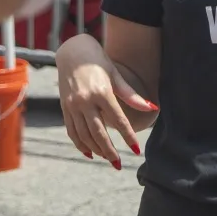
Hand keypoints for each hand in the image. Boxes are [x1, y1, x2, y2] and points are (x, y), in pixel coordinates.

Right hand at [56, 35, 155, 170]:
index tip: (136, 150)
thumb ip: (131, 95)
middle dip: (110, 151)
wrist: (72, 51)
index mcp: (102, 92)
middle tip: (119, 164)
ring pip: (84, 135)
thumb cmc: (98, 61)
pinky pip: (72, 131)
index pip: (118, 120)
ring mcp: (73, 105)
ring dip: (96, 149)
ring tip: (108, 158)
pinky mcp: (64, 108)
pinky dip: (80, 144)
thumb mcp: (115, 74)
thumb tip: (151, 107)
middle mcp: (85, 101)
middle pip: (99, 133)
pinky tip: (89, 152)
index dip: (128, 136)